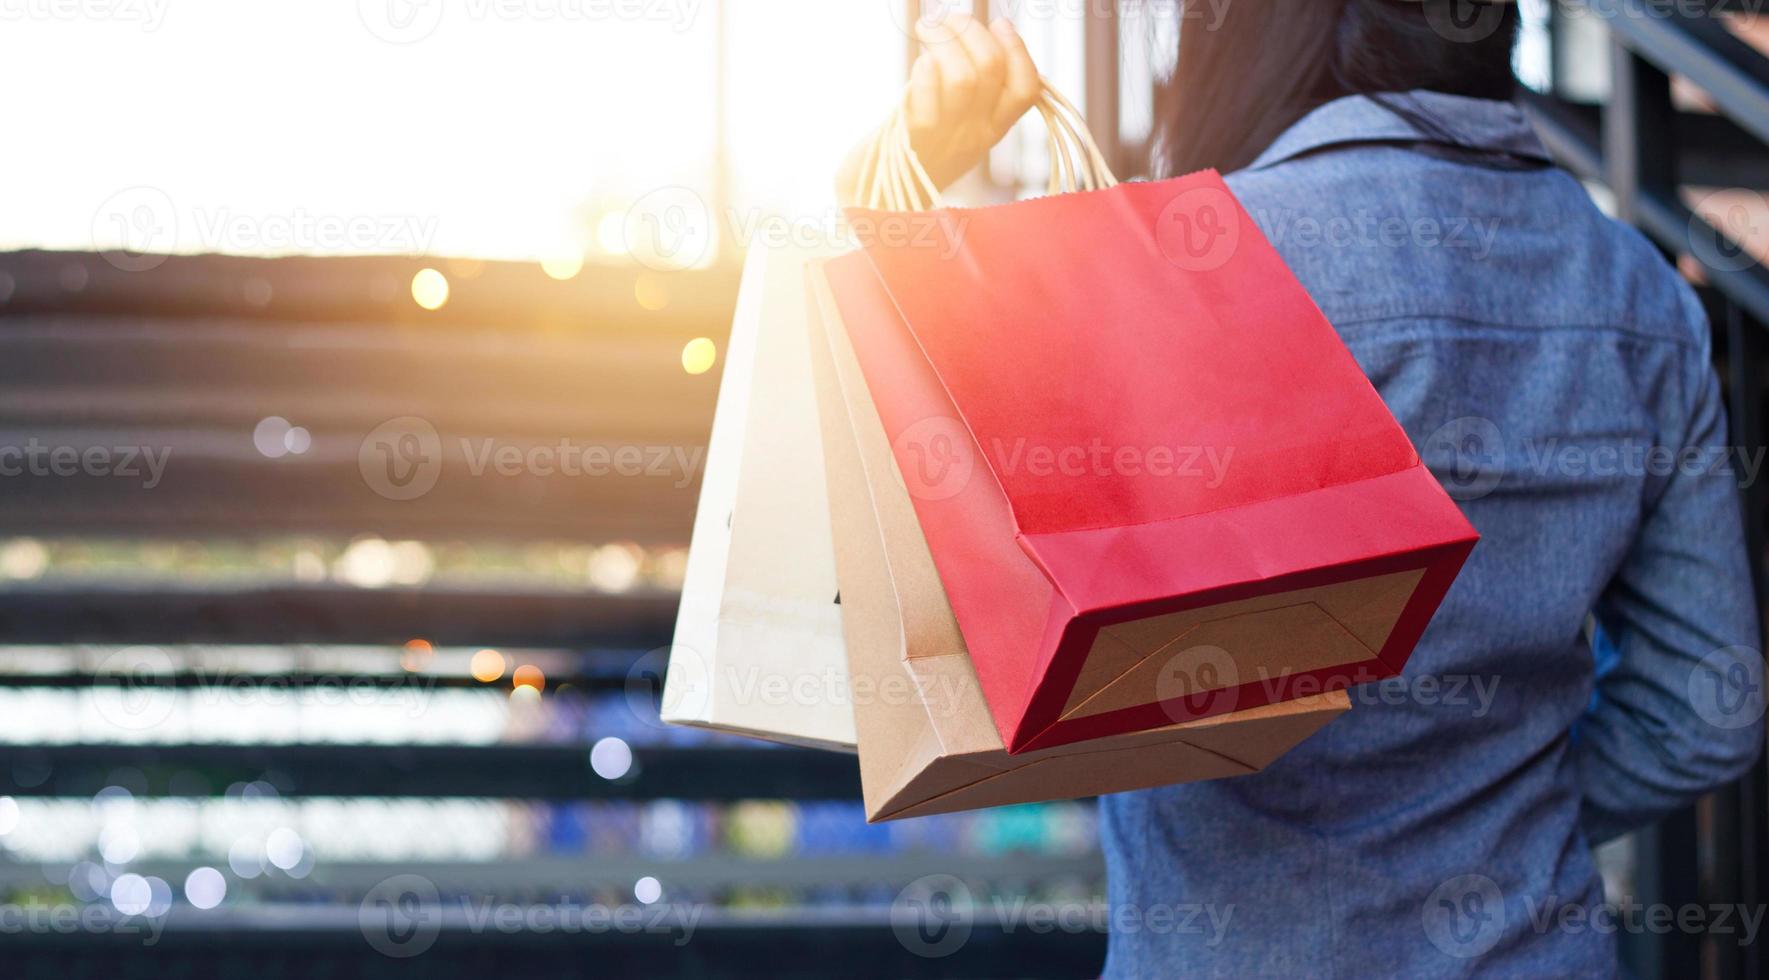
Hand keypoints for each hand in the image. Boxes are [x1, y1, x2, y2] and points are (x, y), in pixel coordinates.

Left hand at [838, 14, 1040, 205]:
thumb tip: (981, 35)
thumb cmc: (913, 150)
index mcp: (991, 130)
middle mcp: (974, 135)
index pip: (1027, 89)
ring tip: (926, 28)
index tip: (998, 24)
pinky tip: (919, 59)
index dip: (1018, 50)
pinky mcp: (910, 141)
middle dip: (971, 30)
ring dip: (944, 40)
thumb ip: (973, 90)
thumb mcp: (956, 124)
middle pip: (991, 70)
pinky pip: (926, 105)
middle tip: (946, 19)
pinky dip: (926, 73)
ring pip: (963, 78)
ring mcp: (944, 139)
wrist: (875, 200)